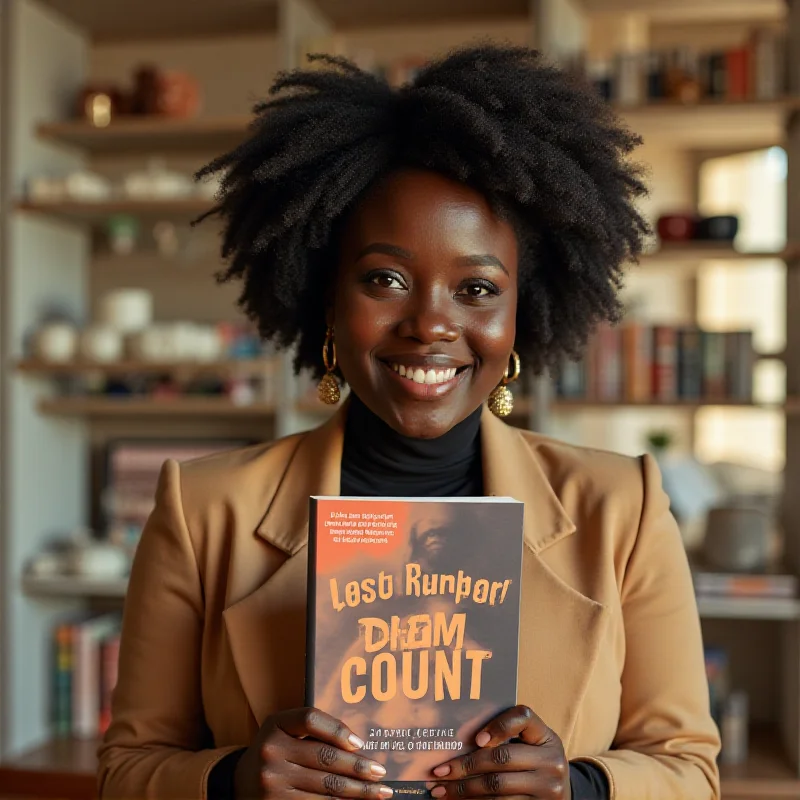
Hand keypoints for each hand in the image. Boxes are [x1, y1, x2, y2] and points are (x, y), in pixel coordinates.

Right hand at [234, 706, 393, 799]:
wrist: (240, 784)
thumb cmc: (275, 752)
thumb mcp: (284, 731)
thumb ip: (313, 731)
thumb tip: (358, 747)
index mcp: (275, 724)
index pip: (310, 718)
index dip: (338, 730)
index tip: (360, 744)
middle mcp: (271, 751)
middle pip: (325, 757)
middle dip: (358, 767)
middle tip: (380, 772)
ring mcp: (272, 781)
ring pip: (326, 786)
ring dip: (357, 791)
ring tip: (377, 792)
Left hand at [429, 705, 569, 799]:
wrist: (561, 795)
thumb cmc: (535, 762)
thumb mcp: (531, 744)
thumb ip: (508, 737)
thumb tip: (461, 741)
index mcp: (546, 737)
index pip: (523, 717)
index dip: (499, 725)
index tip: (476, 739)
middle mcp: (551, 762)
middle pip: (501, 758)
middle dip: (465, 766)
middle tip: (439, 771)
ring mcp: (547, 789)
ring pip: (496, 787)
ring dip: (464, 790)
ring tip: (441, 791)